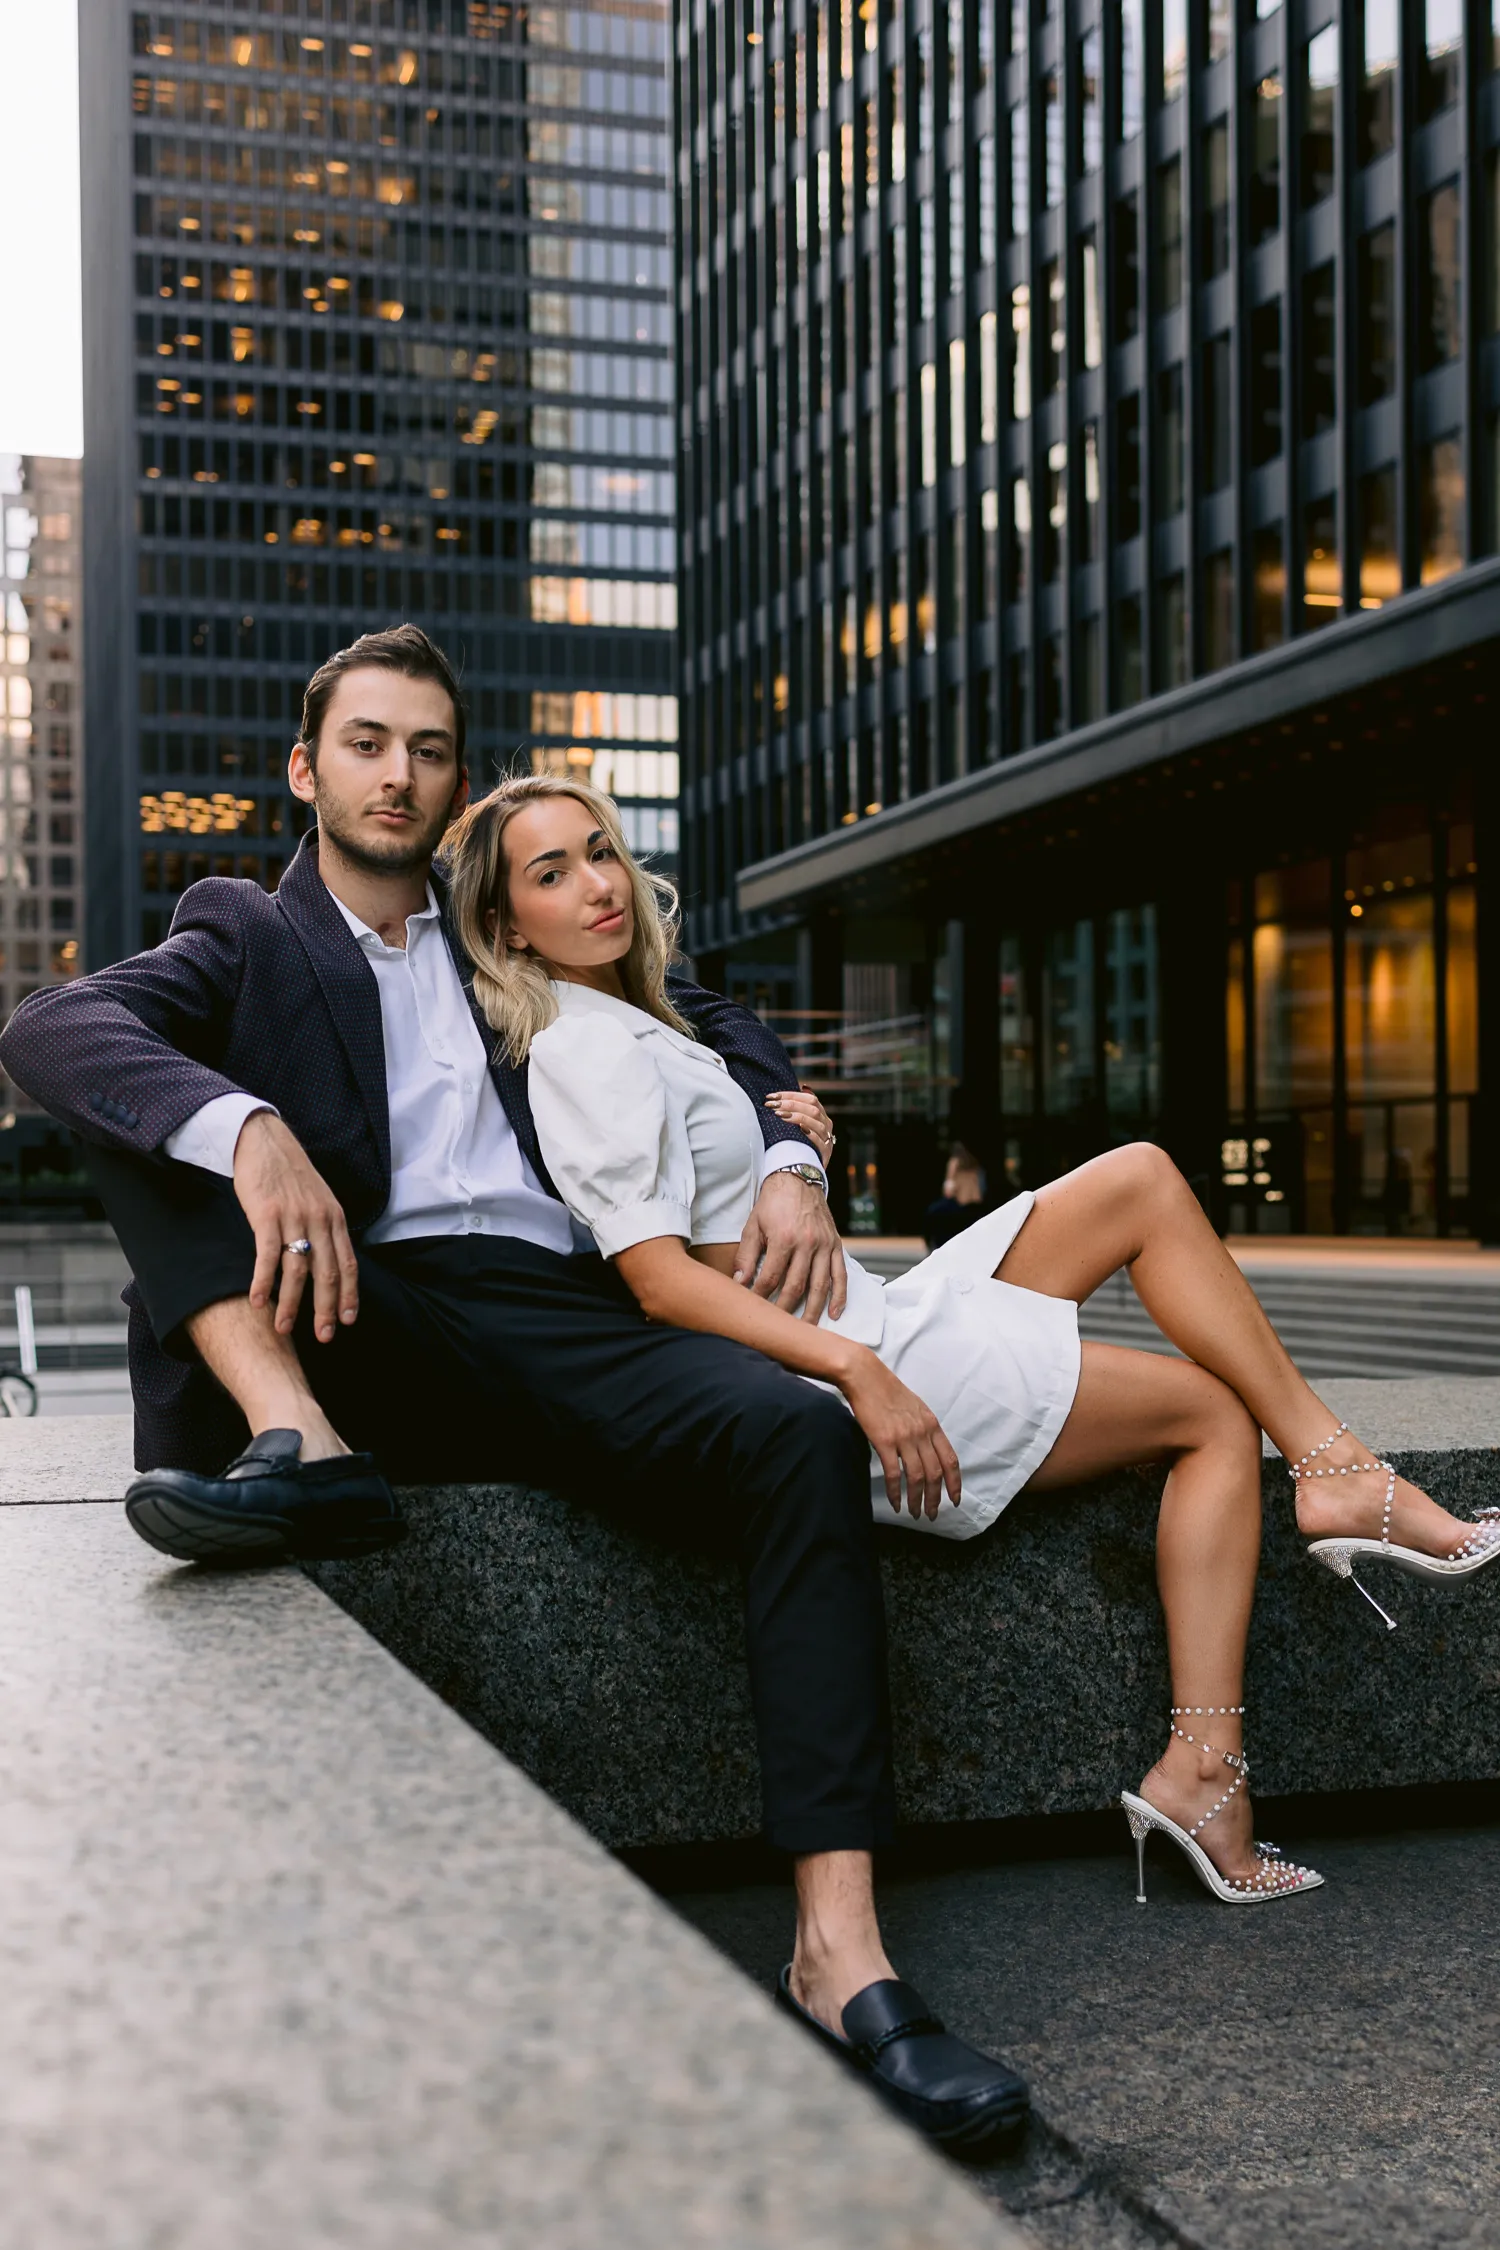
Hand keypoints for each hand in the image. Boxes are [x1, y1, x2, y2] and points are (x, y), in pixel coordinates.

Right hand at [232, 1110, 358, 1343]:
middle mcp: (319, 1220)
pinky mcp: (267, 1215)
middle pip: (327, 1274)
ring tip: (284, 1328)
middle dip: (326, 1309)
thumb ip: (324, 1228)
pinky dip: (262, 1281)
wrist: (265, 1141)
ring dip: (292, 1304)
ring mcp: (294, 1218)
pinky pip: (267, 1256)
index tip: (349, 1321)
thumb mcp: (319, 1199)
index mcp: (334, 1218)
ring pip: (297, 1271)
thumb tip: (327, 1262)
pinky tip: (258, 1301)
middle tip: (324, 1337)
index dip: (350, 1295)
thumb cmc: (290, 1174)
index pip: (348, 1264)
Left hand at [735, 1168, 847, 1322]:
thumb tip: (739, 1283)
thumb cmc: (773, 1202)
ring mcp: (825, 1246)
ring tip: (805, 1330)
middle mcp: (807, 1244)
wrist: (799, 1177)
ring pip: (820, 1286)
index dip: (760, 1296)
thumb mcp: (753, 1225)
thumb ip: (746, 1255)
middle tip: (776, 1326)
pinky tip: (834, 1314)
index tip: (753, 1308)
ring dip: (812, 1311)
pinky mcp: (836, 1245)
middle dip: (784, 1310)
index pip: (770, 1278)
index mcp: (783, 1239)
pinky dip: (839, 1296)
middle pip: (795, 1287)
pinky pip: (841, 1275)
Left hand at [764, 1085, 835, 1165]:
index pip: (810, 1099)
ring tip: (778, 1115)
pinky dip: (808, 1133)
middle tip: (772, 1105)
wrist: (806, 1172)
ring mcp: (827, 1139)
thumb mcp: (802, 1126)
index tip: (773, 1096)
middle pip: (812, 1108)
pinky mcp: (825, 1153)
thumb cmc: (800, 1145)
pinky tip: (797, 1129)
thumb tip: (803, 1086)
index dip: (791, 1095)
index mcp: (822, 1116)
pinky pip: (818, 1140)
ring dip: (796, 1116)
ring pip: (815, 1122)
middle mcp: (826, 1125)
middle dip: (790, 1104)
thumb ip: (801, 1110)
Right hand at [839, 1348, 960, 1520]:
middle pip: (935, 1474)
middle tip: (932, 1514)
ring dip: (917, 1499)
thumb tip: (928, 1449)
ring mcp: (904, 1437)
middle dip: (935, 1498)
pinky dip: (896, 1492)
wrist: (866, 1376)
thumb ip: (924, 1429)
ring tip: (914, 1513)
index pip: (950, 1460)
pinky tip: (896, 1503)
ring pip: (917, 1477)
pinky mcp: (884, 1441)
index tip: (955, 1499)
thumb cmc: (888, 1391)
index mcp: (932, 1425)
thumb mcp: (916, 1408)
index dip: (955, 1483)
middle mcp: (922, 1433)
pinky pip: (894, 1473)